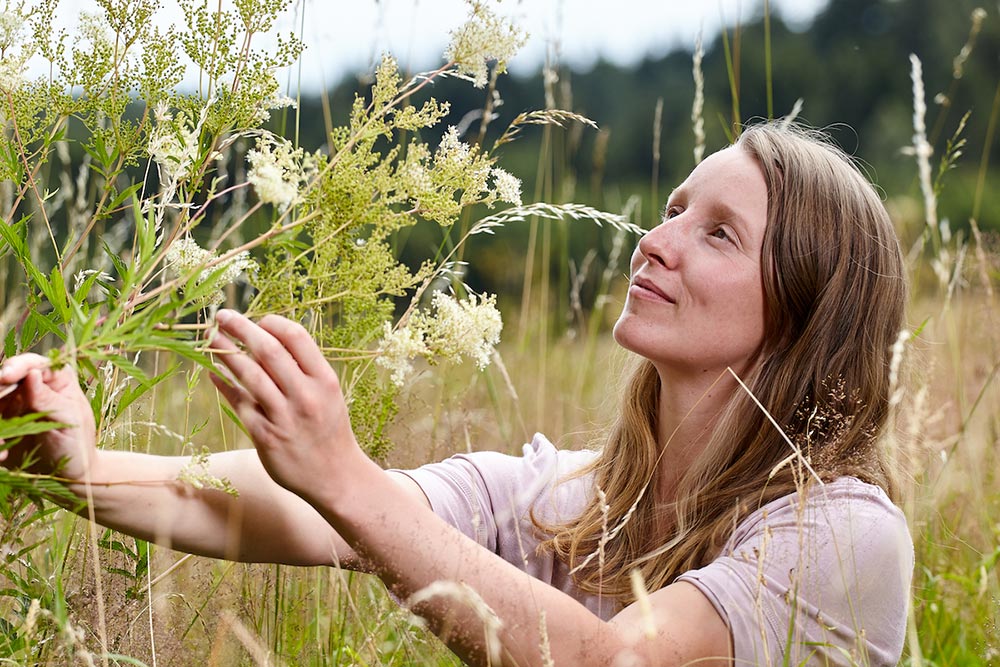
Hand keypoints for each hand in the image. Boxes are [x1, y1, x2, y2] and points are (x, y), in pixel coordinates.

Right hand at [0, 354, 97, 479]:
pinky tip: (2, 455)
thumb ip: (48, 398)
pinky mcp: (2, 424)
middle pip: (4, 378)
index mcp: (56, 380)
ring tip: (2, 443)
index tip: (5, 376)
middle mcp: (30, 388)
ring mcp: (13, 405)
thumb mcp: (67, 420)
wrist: (67, 474)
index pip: (32, 363)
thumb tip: (32, 373)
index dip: (17, 366)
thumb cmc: (77, 444)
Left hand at [209, 310, 363, 506]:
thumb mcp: (329, 394)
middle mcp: (306, 396)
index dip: (272, 322)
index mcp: (325, 381)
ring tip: (210, 337)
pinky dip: (224, 384)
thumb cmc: (329, 430)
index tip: (258, 319)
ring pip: (249, 375)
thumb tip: (272, 337)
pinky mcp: (265, 436)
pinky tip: (213, 373)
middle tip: (223, 315)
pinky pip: (239, 403)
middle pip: (268, 350)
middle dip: (241, 327)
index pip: (296, 337)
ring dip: (225, 351)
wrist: (335, 477)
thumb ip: (305, 369)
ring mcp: (284, 417)